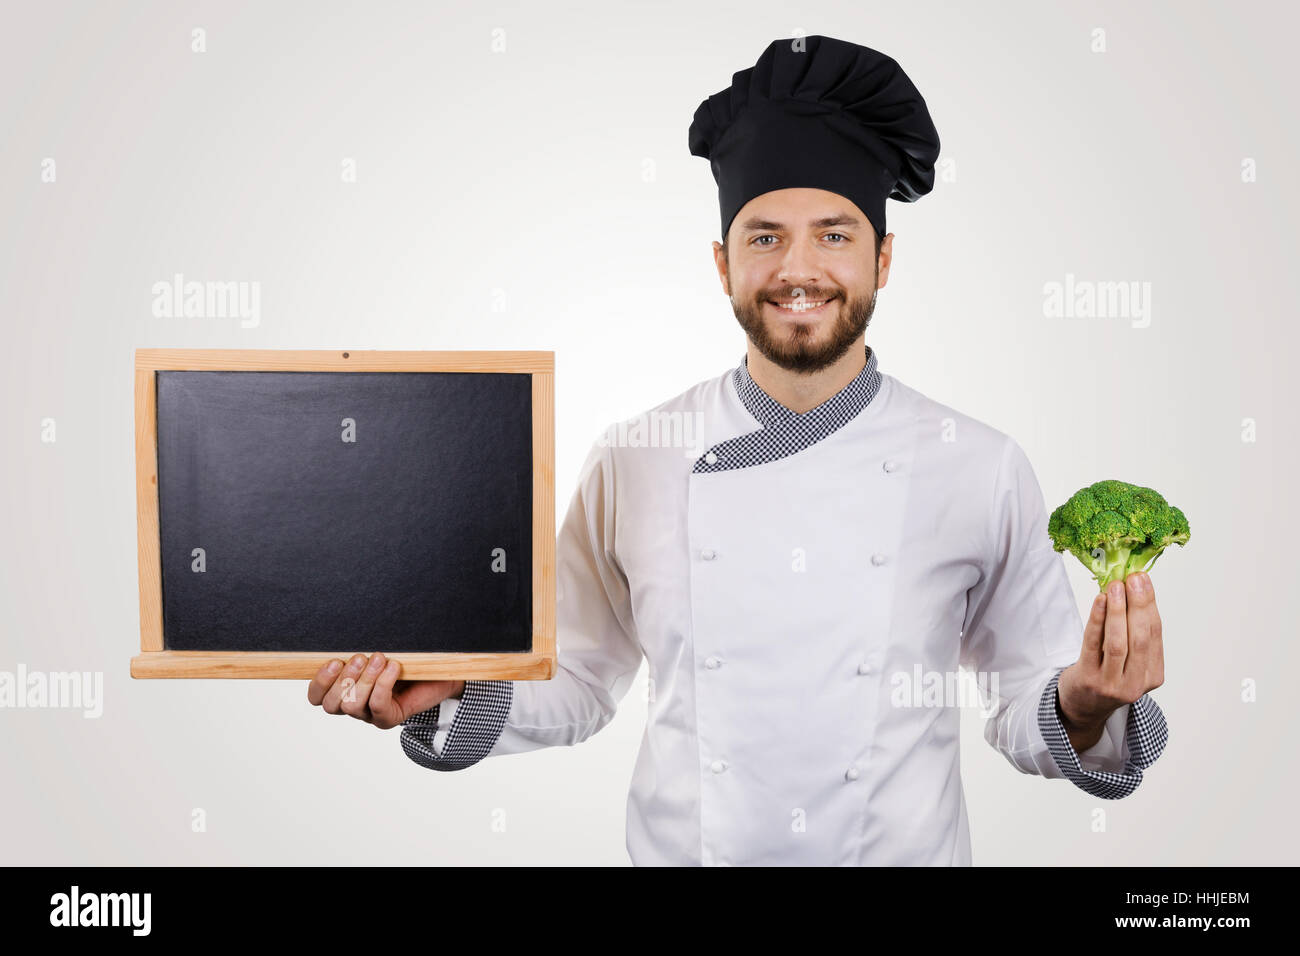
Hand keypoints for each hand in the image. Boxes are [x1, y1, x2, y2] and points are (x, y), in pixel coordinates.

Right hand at [306, 652, 465, 729]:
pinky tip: (394, 667)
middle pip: (332, 705)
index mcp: (344, 689)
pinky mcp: (391, 718)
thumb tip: (344, 631)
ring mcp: (372, 715)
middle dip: (343, 679)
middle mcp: (355, 705)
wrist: (439, 673)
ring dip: (364, 680)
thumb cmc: (405, 659)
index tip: (333, 661)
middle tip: (360, 657)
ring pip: (352, 707)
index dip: (320, 682)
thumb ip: (359, 647)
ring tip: (380, 658)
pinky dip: (383, 684)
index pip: (317, 697)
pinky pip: (378, 706)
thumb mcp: (376, 650)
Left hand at [1057, 572, 1164, 751]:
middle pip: (1140, 638)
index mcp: (1153, 676)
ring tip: (1116, 586)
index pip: (1155, 635)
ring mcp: (1112, 684)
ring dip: (1118, 611)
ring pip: (1119, 643)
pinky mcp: (1088, 679)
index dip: (1150, 605)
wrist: (1083, 708)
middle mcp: (1135, 683)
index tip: (1144, 580)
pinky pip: (1093, 645)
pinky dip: (1097, 620)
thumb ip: (1134, 633)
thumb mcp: (1129, 661)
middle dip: (1138, 605)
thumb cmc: (1107, 675)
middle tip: (1134, 579)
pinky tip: (1099, 601)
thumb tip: (1135, 588)